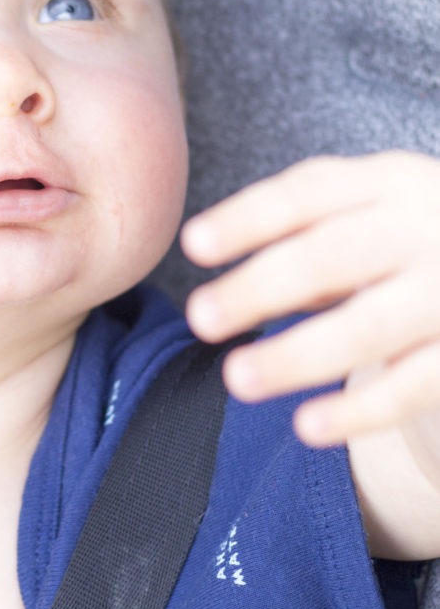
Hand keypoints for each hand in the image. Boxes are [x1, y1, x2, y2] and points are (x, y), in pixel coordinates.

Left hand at [180, 152, 439, 449]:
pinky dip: (357, 410)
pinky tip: (306, 426)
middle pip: (331, 255)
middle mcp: (426, 228)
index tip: (192, 245)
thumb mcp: (372, 226)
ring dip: (297, 355)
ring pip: (369, 326)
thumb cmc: (412, 251)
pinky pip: (412, 385)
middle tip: (198, 317)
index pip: (309, 193)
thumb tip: (230, 293)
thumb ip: (310, 248)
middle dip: (260, 287)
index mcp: (392, 182)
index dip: (248, 218)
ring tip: (237, 378)